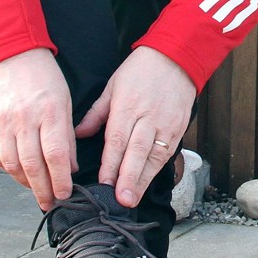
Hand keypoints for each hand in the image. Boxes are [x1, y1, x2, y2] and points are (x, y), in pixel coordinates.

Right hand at [0, 48, 76, 210]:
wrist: (10, 54)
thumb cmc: (43, 76)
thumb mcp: (65, 101)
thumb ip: (67, 135)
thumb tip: (69, 167)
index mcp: (49, 112)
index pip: (55, 156)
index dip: (60, 180)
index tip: (66, 194)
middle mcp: (23, 120)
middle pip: (32, 166)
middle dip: (43, 189)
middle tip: (51, 202)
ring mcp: (1, 123)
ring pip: (11, 164)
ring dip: (25, 182)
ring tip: (36, 189)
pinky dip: (7, 168)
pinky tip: (17, 172)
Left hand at [75, 45, 196, 207]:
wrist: (176, 57)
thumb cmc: (141, 70)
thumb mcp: (112, 85)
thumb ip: (96, 113)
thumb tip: (78, 134)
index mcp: (127, 106)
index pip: (117, 140)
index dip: (111, 164)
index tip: (104, 184)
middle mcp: (147, 117)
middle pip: (136, 152)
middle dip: (128, 178)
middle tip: (121, 200)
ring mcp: (166, 123)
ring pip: (154, 156)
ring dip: (143, 179)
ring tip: (133, 198)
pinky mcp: (179, 127)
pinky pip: (168, 152)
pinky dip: (158, 169)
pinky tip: (149, 182)